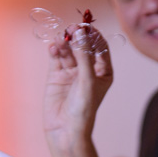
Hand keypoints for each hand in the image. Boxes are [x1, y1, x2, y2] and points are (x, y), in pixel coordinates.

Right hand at [43, 25, 112, 153]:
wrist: (65, 130)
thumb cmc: (83, 109)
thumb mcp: (87, 80)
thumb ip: (84, 55)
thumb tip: (80, 32)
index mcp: (103, 71)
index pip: (100, 47)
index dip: (93, 35)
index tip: (86, 26)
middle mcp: (88, 70)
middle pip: (83, 46)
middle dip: (77, 36)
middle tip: (71, 28)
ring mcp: (72, 72)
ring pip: (68, 50)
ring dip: (65, 42)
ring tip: (60, 39)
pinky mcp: (56, 75)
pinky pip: (57, 57)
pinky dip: (55, 50)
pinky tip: (54, 47)